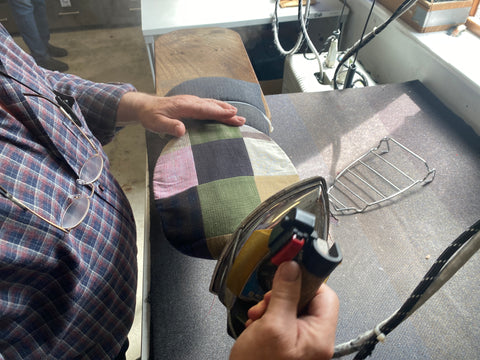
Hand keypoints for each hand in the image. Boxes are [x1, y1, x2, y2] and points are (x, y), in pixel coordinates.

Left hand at [117, 92, 245, 136]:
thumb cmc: (151, 116)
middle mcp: (190, 101)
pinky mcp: (192, 104)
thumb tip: (181, 130)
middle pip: (212, 106)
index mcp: (183, 106)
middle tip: (241, 119)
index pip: (204, 109)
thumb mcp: (156, 123)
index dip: (218, 112)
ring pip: (211, 104)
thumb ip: (169, 126)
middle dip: (227, 112)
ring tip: (238, 115)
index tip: (232, 113)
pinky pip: (208, 105)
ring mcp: (191, 101)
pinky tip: (224, 111)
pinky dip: (218, 108)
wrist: (145, 106)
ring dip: (225, 109)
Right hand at [230, 261, 338, 359]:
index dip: (307, 282)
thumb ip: (284, 294)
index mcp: (320, 335)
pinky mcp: (287, 344)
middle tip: (268, 302)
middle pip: (306, 300)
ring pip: (291, 309)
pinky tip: (256, 325)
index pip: (325, 295)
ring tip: (258, 317)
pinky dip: (267, 318)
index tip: (290, 273)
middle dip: (283, 296)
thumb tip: (292, 267)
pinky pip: (281, 320)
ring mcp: (300, 343)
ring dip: (271, 307)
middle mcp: (314, 340)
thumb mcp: (272, 325)